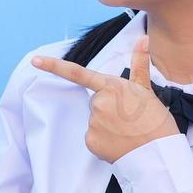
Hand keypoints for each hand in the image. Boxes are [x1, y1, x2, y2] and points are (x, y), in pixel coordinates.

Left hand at [31, 34, 177, 163]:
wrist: (158, 154)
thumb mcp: (147, 90)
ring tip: (127, 132)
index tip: (35, 60)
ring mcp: (93, 122)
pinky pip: (93, 137)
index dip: (54, 66)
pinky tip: (119, 143)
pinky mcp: (90, 141)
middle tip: (129, 119)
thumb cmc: (156, 121)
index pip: (78, 73)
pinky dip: (104, 141)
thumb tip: (143, 38)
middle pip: (96, 102)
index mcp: (112, 86)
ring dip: (107, 125)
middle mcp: (99, 102)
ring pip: (95, 120)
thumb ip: (140, 64)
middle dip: (109, 108)